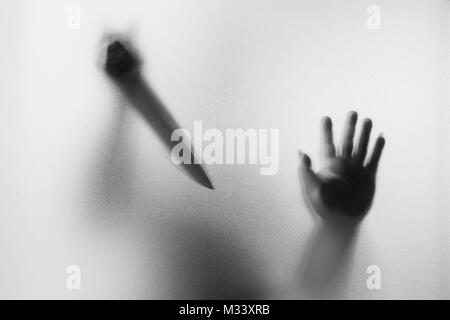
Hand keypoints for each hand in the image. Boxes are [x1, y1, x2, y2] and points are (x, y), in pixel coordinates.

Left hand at [299, 111, 384, 226]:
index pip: (328, 144)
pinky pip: (373, 160)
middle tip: (352, 112)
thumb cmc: (323, 206)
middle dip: (349, 127)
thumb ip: (306, 170)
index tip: (325, 118)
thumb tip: (300, 152)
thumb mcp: (311, 187)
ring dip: (365, 134)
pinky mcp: (368, 178)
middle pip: (347, 141)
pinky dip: (378, 148)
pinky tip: (380, 137)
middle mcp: (343, 165)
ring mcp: (356, 170)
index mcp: (329, 166)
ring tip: (368, 120)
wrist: (340, 221)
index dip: (326, 131)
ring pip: (362, 147)